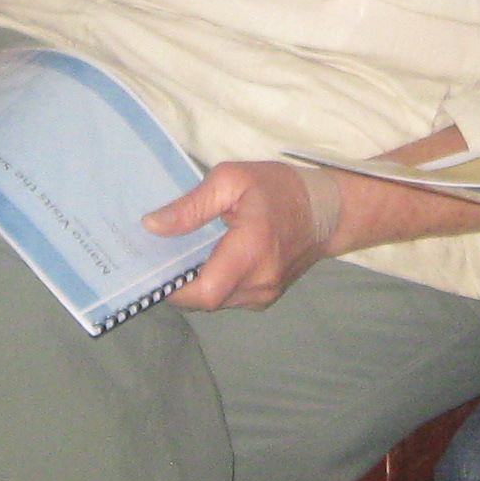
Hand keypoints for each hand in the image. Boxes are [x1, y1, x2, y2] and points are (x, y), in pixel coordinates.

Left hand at [144, 160, 344, 311]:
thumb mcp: (232, 180)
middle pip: (206, 300)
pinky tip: (210, 261)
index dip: (174, 287)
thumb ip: (192, 206)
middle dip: (182, 283)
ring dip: (198, 284)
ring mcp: (265, 293)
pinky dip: (215, 284)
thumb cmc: (279, 189)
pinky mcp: (267, 297)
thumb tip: (153, 226)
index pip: (204, 291)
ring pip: (217, 301)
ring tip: (187, 256)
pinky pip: (230, 298)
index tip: (156, 266)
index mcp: (251, 250)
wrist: (327, 210)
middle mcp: (260, 281)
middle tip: (166, 256)